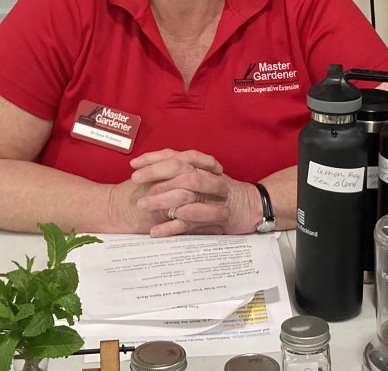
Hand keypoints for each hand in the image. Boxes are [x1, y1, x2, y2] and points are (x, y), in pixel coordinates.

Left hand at [129, 150, 256, 236]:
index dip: (154, 159)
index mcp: (202, 167)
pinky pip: (191, 223)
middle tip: (135, 181)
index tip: (134, 164)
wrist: (253, 206)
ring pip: (186, 195)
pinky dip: (172, 228)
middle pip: (180, 171)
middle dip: (156, 174)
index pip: (176, 156)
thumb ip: (183, 172)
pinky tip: (155, 231)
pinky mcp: (216, 218)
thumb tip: (152, 168)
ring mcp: (212, 199)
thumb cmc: (222, 193)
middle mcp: (208, 178)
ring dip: (162, 200)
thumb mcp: (204, 176)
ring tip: (142, 205)